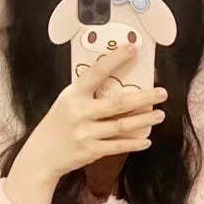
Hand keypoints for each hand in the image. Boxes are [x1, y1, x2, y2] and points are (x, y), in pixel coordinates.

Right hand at [6, 43, 166, 203]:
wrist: (41, 155)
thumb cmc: (58, 124)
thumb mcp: (66, 102)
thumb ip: (87, 94)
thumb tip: (118, 82)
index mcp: (73, 95)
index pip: (97, 72)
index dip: (115, 59)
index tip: (133, 48)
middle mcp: (80, 113)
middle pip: (117, 103)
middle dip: (143, 97)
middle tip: (162, 93)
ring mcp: (85, 133)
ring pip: (121, 125)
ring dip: (143, 120)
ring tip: (160, 114)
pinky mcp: (90, 151)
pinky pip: (117, 146)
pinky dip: (134, 143)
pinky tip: (146, 140)